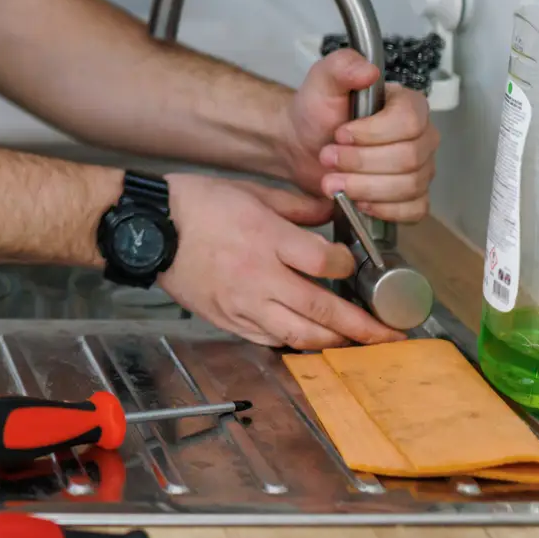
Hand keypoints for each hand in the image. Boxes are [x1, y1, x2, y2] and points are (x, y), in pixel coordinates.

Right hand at [157, 174, 404, 348]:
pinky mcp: (227, 319)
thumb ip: (296, 206)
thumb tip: (330, 214)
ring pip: (298, 335)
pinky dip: (292, 343)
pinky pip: (267, 340)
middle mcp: (258, 276)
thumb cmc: (194, 204)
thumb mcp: (251, 192)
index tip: (354, 265)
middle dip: (363, 327)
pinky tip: (308, 340)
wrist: (147, 229)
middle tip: (390, 336)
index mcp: (267, 238)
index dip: (350, 267)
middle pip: (322, 310)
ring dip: (333, 343)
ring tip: (355, 345)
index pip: (327, 264)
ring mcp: (242, 303)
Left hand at [279, 49, 438, 222]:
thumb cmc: (316, 113)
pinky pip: (414, 209)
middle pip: (409, 158)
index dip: (373, 133)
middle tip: (328, 157)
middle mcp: (421, 136)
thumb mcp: (322, 82)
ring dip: (364, 186)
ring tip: (332, 180)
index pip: (410, 121)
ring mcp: (420, 168)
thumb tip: (368, 70)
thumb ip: (342, 67)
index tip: (340, 134)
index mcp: (408, 105)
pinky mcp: (410, 195)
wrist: (302, 144)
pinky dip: (384, 209)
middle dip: (361, 162)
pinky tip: (358, 201)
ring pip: (410, 186)